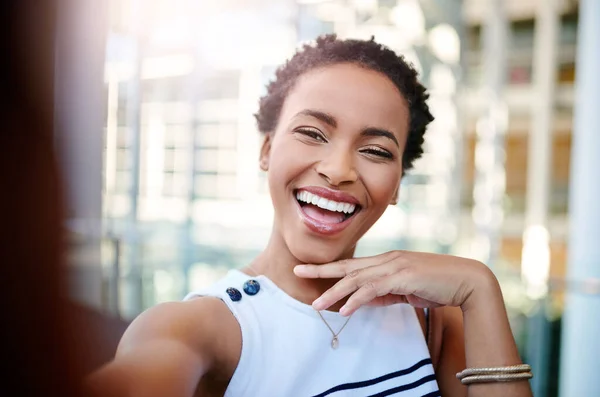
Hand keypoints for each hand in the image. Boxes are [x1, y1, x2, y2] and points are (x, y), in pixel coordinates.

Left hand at [293, 250, 496, 315]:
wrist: (466, 281)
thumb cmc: (437, 285)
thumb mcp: (404, 289)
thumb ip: (383, 292)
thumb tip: (360, 301)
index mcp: (386, 261)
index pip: (352, 265)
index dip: (329, 268)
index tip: (308, 270)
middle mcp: (386, 260)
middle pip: (347, 266)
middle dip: (320, 271)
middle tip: (297, 272)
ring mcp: (394, 267)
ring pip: (356, 279)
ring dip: (334, 292)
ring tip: (316, 305)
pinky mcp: (403, 277)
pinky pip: (374, 290)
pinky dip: (357, 300)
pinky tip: (345, 310)